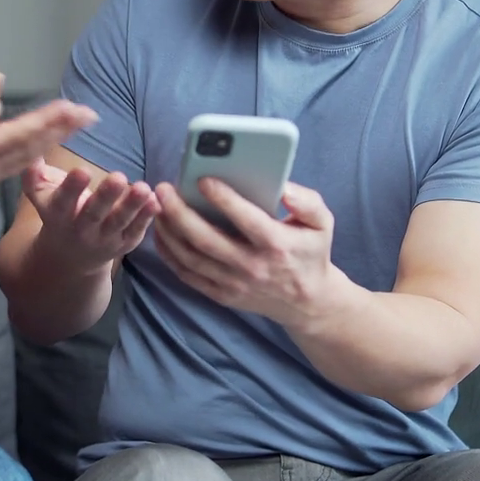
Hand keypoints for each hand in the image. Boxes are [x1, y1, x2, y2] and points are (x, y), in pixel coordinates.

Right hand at [0, 72, 95, 202]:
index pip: (17, 133)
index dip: (45, 119)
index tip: (70, 107)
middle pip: (31, 144)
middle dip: (60, 126)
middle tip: (90, 112)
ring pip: (29, 152)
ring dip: (56, 134)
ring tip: (81, 119)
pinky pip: (20, 157)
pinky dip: (39, 142)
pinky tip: (57, 130)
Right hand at [23, 159, 160, 273]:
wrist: (69, 258)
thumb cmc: (57, 214)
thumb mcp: (41, 197)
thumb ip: (34, 176)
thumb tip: (30, 152)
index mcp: (59, 215)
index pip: (64, 202)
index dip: (72, 188)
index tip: (82, 171)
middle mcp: (81, 230)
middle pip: (94, 213)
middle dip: (106, 196)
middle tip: (118, 176)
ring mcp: (105, 239)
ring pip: (119, 223)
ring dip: (132, 206)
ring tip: (144, 188)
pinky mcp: (124, 243)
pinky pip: (136, 230)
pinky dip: (147, 217)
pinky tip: (156, 200)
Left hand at [152, 178, 343, 328]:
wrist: (307, 302)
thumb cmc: (311, 253)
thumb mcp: (322, 223)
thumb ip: (307, 201)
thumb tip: (283, 188)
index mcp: (277, 244)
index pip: (246, 219)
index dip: (223, 198)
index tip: (202, 178)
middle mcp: (253, 266)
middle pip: (207, 240)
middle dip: (180, 212)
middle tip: (164, 189)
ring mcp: (234, 284)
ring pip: (191, 258)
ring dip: (169, 231)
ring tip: (157, 206)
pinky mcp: (222, 295)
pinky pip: (188, 275)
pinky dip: (170, 254)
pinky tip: (161, 233)